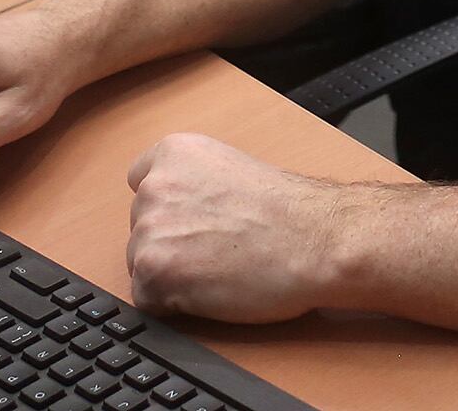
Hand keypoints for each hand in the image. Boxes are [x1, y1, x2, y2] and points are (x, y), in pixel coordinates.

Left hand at [125, 134, 343, 323]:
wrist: (315, 241)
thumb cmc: (290, 213)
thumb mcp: (232, 170)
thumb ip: (194, 184)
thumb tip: (178, 212)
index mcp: (175, 153)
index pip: (141, 184)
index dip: (169, 210)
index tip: (193, 221)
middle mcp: (155, 185)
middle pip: (141, 228)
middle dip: (170, 243)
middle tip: (215, 249)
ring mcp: (150, 228)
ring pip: (142, 263)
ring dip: (172, 274)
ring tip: (218, 269)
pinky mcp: (154, 271)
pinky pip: (147, 299)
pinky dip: (172, 304)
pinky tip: (210, 290)